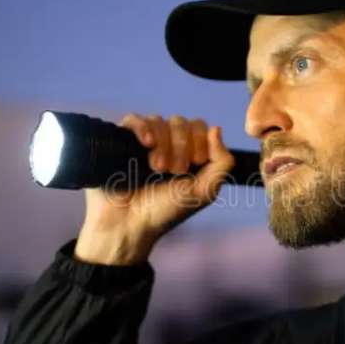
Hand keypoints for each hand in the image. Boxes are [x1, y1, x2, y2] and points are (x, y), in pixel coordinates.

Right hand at [73, 113, 234, 264]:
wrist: (130, 224)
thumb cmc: (166, 211)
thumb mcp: (204, 191)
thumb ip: (222, 163)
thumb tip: (216, 129)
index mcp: (187, 151)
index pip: (199, 126)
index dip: (200, 140)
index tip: (195, 164)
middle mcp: (166, 143)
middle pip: (180, 122)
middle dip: (181, 146)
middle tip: (174, 170)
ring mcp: (143, 140)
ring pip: (159, 121)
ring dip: (163, 144)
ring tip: (157, 169)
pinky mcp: (121, 140)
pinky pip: (133, 119)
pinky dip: (143, 127)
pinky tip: (147, 143)